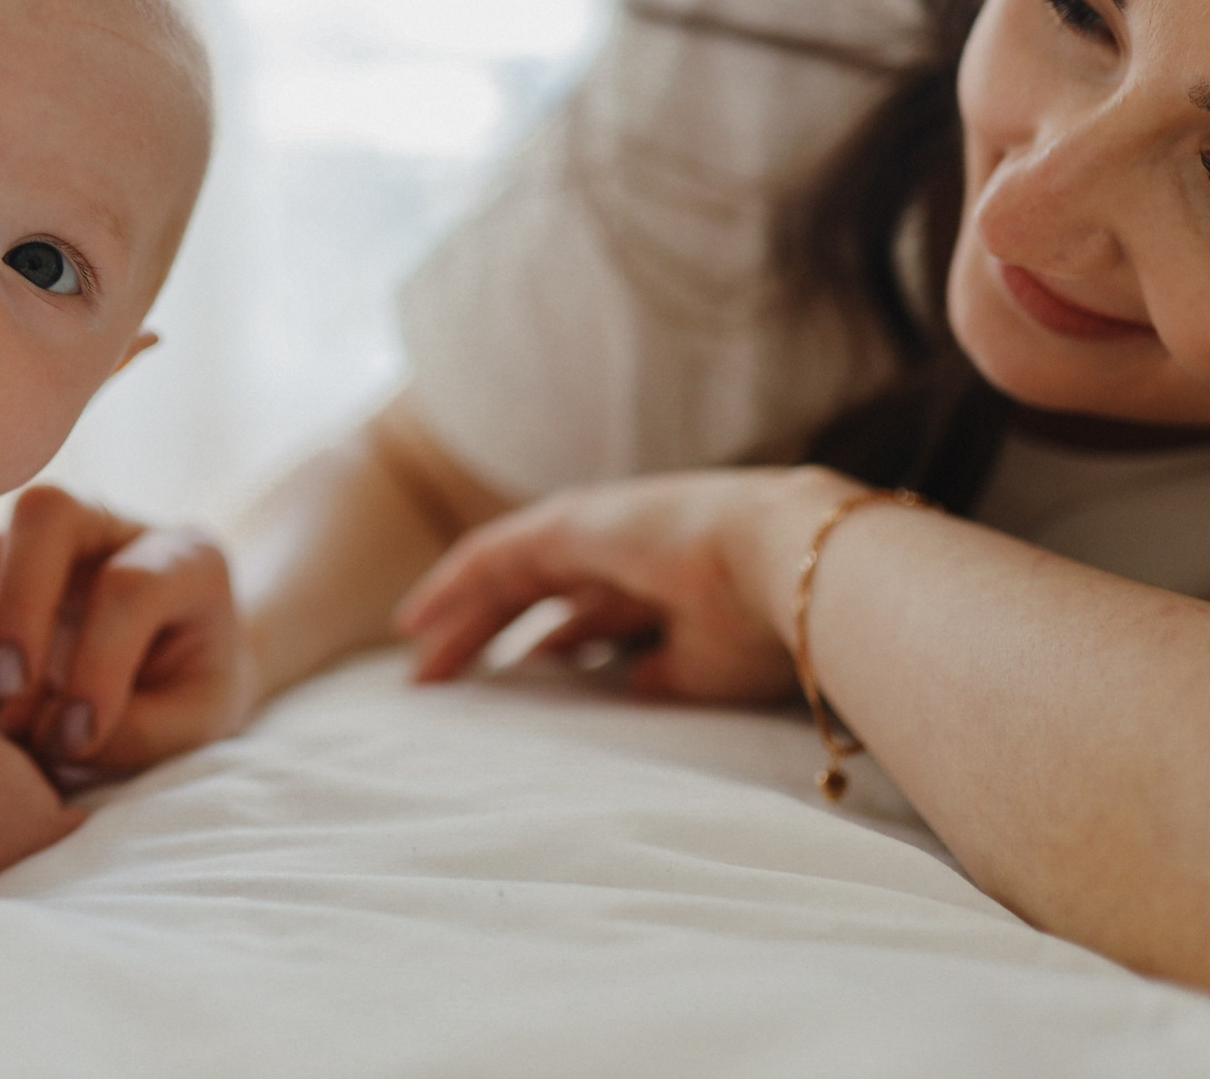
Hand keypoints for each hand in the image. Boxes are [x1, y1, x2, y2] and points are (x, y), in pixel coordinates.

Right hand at [0, 483, 251, 773]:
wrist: (184, 679)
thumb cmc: (197, 694)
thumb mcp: (196, 725)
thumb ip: (130, 732)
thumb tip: (36, 727)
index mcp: (184, 557)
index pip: (129, 586)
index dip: (98, 664)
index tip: (81, 735)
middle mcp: (110, 532)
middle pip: (46, 512)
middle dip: (18, 604)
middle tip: (14, 689)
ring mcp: (49, 552)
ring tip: (4, 709)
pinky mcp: (3, 586)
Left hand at [394, 468, 818, 703]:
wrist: (792, 565)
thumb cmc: (768, 625)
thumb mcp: (708, 667)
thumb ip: (662, 670)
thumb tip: (630, 683)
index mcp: (663, 584)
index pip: (593, 614)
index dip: (556, 645)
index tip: (526, 680)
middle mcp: (624, 551)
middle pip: (538, 598)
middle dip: (490, 638)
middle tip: (445, 686)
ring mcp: (595, 530)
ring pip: (505, 580)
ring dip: (460, 623)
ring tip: (419, 671)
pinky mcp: (567, 523)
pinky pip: (490, 558)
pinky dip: (451, 586)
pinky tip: (417, 621)